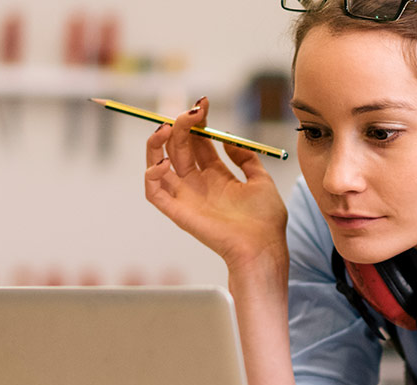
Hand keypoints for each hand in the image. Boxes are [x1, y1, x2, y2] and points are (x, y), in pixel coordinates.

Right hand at [144, 97, 287, 269]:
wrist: (263, 248)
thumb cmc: (265, 221)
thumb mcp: (261, 180)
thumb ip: (246, 158)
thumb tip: (229, 139)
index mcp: (217, 175)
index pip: (198, 141)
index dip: (198, 121)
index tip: (203, 104)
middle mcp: (198, 183)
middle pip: (179, 146)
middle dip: (182, 124)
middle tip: (191, 111)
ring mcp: (185, 196)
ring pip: (158, 163)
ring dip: (157, 142)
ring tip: (166, 127)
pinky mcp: (177, 211)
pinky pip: (153, 191)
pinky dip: (151, 174)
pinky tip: (164, 162)